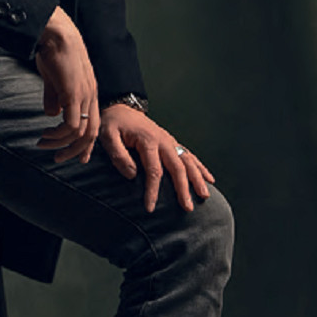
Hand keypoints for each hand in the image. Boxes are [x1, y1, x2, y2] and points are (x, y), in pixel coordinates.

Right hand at [34, 7, 99, 164]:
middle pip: (91, 134)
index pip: (93, 125)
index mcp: (89, 93)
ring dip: (62, 143)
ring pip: (81, 133)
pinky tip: (46, 133)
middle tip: (58, 158)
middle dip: (75, 151)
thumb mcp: (53, 79)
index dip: (85, 143)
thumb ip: (53, 96)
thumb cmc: (53, 52)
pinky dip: (59, 134)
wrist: (56, 33)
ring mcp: (84, 96)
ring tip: (44, 144)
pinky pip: (71, 124)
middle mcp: (91, 96)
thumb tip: (51, 114)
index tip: (75, 156)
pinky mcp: (73, 94)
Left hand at [99, 104, 214, 211]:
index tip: (150, 208)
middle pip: (177, 167)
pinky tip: (209, 179)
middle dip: (183, 189)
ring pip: (188, 161)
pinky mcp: (172, 142)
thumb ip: (118, 155)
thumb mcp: (108, 136)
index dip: (153, 190)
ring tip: (205, 196)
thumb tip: (132, 175)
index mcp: (148, 140)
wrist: (121, 108)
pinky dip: (200, 167)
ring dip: (197, 179)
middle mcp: (163, 141)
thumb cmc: (113, 124)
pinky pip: (189, 156)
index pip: (154, 170)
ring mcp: (170, 141)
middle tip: (188, 208)